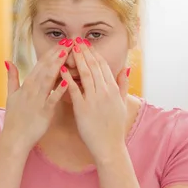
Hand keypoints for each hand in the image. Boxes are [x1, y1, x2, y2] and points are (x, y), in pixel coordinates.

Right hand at [2, 43, 70, 151]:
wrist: (14, 138)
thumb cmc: (15, 118)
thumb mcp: (11, 95)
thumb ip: (12, 77)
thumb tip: (8, 61)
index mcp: (26, 84)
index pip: (40, 64)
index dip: (51, 52)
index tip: (62, 42)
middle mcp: (31, 89)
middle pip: (45, 68)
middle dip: (57, 54)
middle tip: (69, 41)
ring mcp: (37, 100)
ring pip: (48, 79)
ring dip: (58, 65)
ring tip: (68, 53)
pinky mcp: (43, 112)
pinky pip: (51, 99)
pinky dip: (58, 90)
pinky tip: (66, 81)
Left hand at [60, 42, 129, 162]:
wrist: (109, 147)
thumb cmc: (114, 127)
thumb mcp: (122, 104)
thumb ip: (123, 85)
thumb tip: (126, 68)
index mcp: (113, 90)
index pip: (103, 67)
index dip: (94, 54)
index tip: (86, 44)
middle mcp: (105, 92)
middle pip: (94, 67)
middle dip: (85, 52)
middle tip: (76, 40)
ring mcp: (94, 100)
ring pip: (86, 75)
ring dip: (77, 60)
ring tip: (70, 48)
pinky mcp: (83, 109)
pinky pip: (75, 91)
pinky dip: (68, 79)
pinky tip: (61, 70)